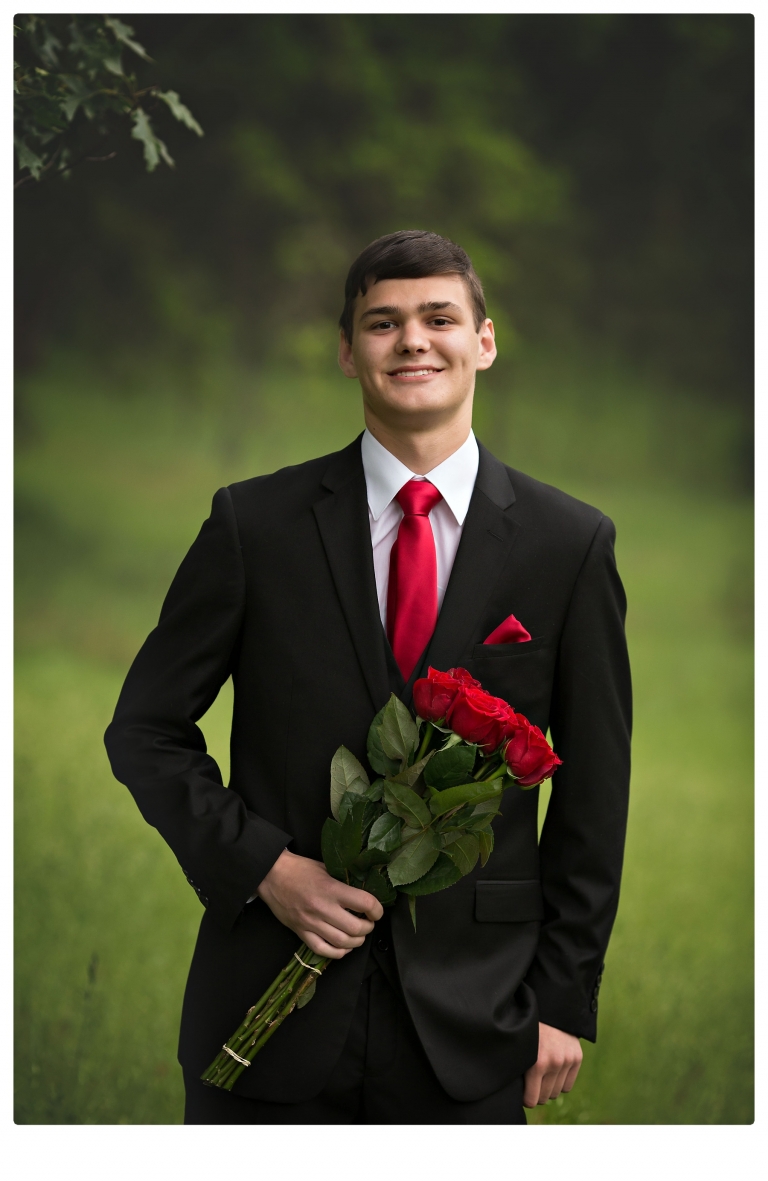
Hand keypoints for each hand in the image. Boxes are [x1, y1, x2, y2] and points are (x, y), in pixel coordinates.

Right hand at [256, 849, 383, 959]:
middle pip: (355, 928)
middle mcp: (323, 908)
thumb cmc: (300, 869)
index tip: (377, 910)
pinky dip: (338, 953)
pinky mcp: (301, 932)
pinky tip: (344, 947)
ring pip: (341, 943)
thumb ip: (344, 880)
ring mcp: (311, 923)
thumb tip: (364, 889)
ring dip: (356, 942)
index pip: (364, 903)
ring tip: (359, 936)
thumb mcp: (326, 867)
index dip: (377, 909)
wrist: (272, 875)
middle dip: (368, 928)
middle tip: (369, 923)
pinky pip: (322, 950)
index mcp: (331, 889)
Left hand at [523, 1022, 582, 1106]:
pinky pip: (567, 1086)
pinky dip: (560, 1082)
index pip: (531, 1099)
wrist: (550, 1008)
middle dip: (537, 1093)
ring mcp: (567, 1061)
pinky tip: (553, 1072)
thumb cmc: (528, 1029)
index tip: (523, 1094)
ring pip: (556, 1093)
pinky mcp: (577, 1058)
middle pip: (544, 1097)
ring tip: (541, 1076)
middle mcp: (553, 1063)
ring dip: (548, 1088)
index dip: (526, 1098)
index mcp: (536, 1063)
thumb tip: (515, 1092)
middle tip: (531, 1084)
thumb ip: (519, 1068)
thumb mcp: (519, 1047)